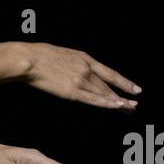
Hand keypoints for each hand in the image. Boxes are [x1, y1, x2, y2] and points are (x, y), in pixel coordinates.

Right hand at [19, 42, 140, 110]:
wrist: (29, 59)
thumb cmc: (39, 56)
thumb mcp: (62, 54)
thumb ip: (72, 63)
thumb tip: (72, 68)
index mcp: (85, 58)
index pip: (109, 73)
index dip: (123, 82)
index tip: (134, 89)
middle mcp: (87, 69)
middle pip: (108, 86)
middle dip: (123, 96)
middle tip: (134, 106)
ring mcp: (81, 80)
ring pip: (104, 93)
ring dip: (118, 102)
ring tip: (130, 109)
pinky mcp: (72, 91)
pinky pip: (93, 99)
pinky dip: (106, 103)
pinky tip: (117, 106)